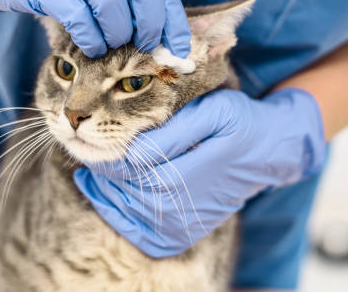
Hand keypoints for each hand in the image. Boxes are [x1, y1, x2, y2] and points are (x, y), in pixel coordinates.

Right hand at [0, 0, 190, 57]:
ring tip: (108, 45)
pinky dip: (90, 37)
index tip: (181, 49)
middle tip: (146, 48)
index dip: (172, 17)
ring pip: (112, 2)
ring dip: (116, 34)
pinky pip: (79, 16)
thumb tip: (158, 35)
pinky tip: (87, 44)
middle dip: (150, 24)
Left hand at [73, 88, 326, 256]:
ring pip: (130, 211)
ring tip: (87, 172)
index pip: (133, 163)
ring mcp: (186, 221)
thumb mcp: (213, 112)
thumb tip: (134, 148)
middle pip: (126, 188)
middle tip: (78, 147)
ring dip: (102, 193)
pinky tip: (103, 199)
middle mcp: (186, 201)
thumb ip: (173, 130)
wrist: (270, 152)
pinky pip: (143, 234)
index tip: (87, 135)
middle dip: (100, 169)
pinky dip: (118, 217)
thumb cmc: (239, 122)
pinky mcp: (187, 232)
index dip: (106, 151)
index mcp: (190, 166)